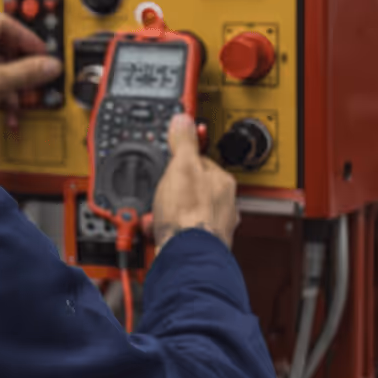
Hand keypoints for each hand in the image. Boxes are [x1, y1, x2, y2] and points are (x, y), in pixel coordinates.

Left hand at [0, 15, 62, 153]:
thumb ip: (27, 72)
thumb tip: (48, 65)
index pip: (3, 23)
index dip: (26, 38)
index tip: (40, 52)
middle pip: (0, 48)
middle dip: (20, 68)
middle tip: (35, 76)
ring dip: (11, 86)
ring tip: (22, 99)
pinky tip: (7, 111)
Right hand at [152, 114, 238, 249]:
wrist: (186, 257)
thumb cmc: (189, 216)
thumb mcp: (181, 167)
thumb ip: (184, 142)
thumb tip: (184, 119)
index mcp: (222, 182)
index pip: (200, 161)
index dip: (180, 161)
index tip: (169, 162)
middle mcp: (222, 205)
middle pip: (191, 188)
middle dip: (171, 191)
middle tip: (160, 193)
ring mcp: (211, 226)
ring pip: (183, 211)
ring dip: (166, 212)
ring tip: (155, 215)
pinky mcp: (197, 244)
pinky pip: (177, 230)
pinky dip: (165, 230)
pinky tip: (157, 230)